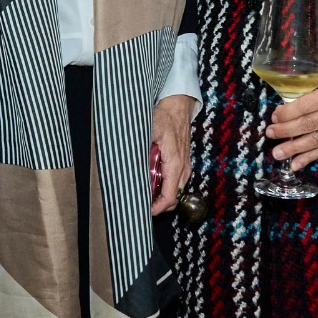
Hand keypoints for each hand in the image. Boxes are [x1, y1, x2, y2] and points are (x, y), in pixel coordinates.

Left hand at [151, 94, 195, 215]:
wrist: (178, 106)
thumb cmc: (165, 117)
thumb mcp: (149, 130)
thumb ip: (143, 148)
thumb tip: (131, 165)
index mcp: (175, 163)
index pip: (170, 195)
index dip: (159, 207)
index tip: (146, 211)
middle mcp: (183, 168)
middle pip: (175, 198)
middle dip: (159, 205)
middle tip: (142, 203)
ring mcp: (185, 166)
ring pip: (176, 191)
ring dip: (162, 196)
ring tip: (145, 194)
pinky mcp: (184, 163)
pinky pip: (176, 182)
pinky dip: (166, 187)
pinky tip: (152, 181)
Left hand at [264, 80, 317, 170]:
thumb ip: (307, 98)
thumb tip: (281, 113)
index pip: (305, 106)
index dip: (287, 113)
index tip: (274, 118)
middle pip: (308, 124)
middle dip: (286, 130)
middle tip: (270, 134)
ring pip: (315, 140)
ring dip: (294, 148)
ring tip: (277, 153)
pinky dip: (308, 158)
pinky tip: (294, 164)